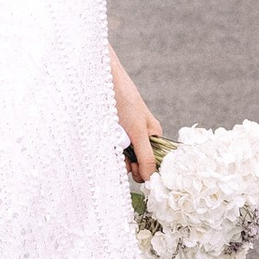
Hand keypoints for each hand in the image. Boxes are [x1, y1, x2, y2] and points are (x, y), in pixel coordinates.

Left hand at [110, 49, 162, 181]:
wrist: (104, 80)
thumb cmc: (125, 101)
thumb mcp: (138, 132)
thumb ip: (146, 156)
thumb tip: (150, 178)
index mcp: (153, 135)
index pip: (154, 163)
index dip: (144, 170)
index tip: (134, 168)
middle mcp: (141, 137)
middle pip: (137, 163)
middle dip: (129, 164)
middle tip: (123, 157)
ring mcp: (126, 135)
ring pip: (123, 158)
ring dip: (118, 156)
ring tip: (113, 144)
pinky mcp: (112, 133)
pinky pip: (112, 149)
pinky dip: (109, 148)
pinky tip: (107, 141)